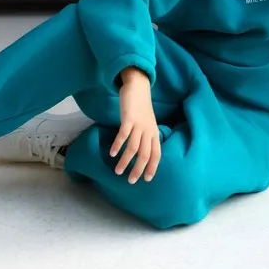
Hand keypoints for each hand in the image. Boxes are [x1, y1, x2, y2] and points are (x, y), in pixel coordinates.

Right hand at [110, 68, 160, 183]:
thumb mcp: (148, 122)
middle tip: (131, 181)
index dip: (152, 167)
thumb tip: (141, 151)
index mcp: (154, 132)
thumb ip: (146, 136)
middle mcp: (148, 130)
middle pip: (145, 154)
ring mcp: (139, 125)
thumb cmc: (141, 106)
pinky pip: (123, 135)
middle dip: (138, 169)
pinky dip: (117, 146)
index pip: (157, 154)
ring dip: (125, 161)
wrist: (138, 87)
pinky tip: (112, 154)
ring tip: (118, 171)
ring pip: (133, 148)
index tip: (147, 179)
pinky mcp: (128, 118)